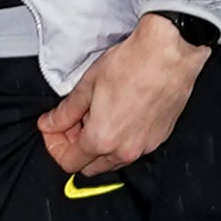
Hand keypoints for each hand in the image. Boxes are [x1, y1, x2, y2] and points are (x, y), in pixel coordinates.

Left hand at [38, 15, 206, 176]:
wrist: (169, 54)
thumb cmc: (133, 64)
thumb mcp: (87, 85)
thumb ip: (65, 112)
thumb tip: (51, 123)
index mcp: (102, 139)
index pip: (68, 161)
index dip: (54, 145)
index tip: (52, 129)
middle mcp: (125, 150)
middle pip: (89, 166)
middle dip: (74, 147)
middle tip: (71, 122)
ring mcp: (145, 146)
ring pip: (112, 160)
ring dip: (97, 145)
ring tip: (95, 116)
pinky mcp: (159, 138)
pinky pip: (132, 150)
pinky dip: (119, 140)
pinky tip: (116, 116)